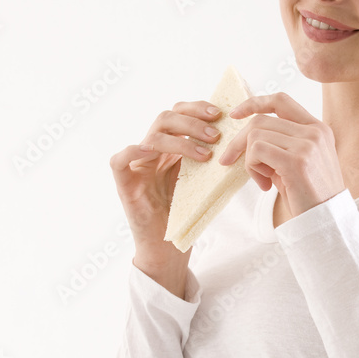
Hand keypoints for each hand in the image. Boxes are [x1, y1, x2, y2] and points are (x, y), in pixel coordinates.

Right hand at [109, 100, 222, 257]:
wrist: (167, 248)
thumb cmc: (186, 215)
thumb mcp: (203, 182)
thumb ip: (212, 161)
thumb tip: (238, 141)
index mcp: (171, 147)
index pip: (180, 114)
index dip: (198, 108)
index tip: (221, 115)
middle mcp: (153, 151)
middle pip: (166, 118)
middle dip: (193, 121)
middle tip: (216, 135)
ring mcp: (137, 166)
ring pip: (153, 137)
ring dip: (181, 140)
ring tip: (206, 154)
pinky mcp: (125, 183)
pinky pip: (120, 159)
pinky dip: (134, 151)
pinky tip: (151, 152)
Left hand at [217, 92, 345, 220]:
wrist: (326, 220)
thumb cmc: (308, 195)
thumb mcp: (296, 163)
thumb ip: (278, 144)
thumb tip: (244, 135)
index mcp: (318, 128)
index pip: (281, 101)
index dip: (255, 103)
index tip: (235, 114)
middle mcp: (315, 132)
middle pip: (261, 121)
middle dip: (239, 142)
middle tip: (229, 160)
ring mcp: (307, 144)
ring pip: (256, 136)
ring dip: (249, 160)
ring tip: (262, 179)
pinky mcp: (297, 161)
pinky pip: (257, 151)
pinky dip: (252, 167)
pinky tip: (265, 184)